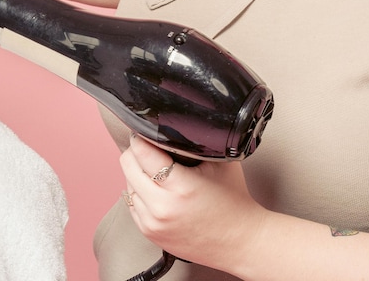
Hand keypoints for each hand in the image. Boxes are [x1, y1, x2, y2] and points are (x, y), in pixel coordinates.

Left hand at [120, 135, 268, 269]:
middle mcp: (162, 207)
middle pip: (128, 166)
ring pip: (127, 184)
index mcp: (180, 187)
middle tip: (149, 148)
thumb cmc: (234, 201)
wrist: (241, 242)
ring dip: (137, 174)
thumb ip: (194, 143)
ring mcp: (153, 223)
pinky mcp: (149, 233)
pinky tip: (157, 190)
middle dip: (136, 153)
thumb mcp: (220, 163)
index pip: (141, 152)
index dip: (141, 138)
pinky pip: (131, 204)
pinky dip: (139, 194)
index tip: (144, 132)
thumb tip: (171, 126)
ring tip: (156, 171)